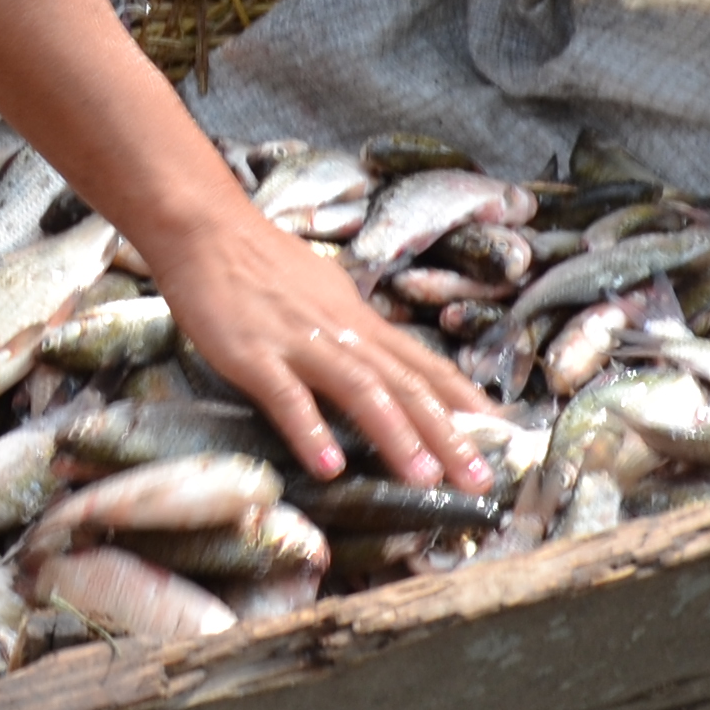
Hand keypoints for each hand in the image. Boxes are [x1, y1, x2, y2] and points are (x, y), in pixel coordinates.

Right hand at [148, 198, 487, 487]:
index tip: (501, 434)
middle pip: (406, 385)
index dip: (463, 400)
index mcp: (360, 322)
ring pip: (361, 391)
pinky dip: (312, 431)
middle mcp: (342, 333)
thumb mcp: (325, 295)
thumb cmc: (262, 264)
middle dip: (448, 435)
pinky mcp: (254, 355)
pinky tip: (330, 467)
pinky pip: (288, 397)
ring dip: (398, 436)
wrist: (208, 228)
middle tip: (481, 479)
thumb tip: (386, 361)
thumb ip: (356, 332)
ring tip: (426, 480)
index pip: (424, 365)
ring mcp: (299, 343)